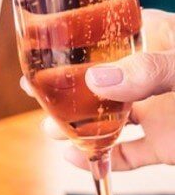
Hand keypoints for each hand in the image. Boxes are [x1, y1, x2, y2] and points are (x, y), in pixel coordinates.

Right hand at [21, 9, 174, 170]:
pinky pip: (128, 155)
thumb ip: (148, 69)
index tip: (42, 48)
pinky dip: (101, 159)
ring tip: (50, 130)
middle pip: (98, 80)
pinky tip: (76, 156)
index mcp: (156, 42)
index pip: (108, 35)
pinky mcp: (165, 146)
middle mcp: (149, 77)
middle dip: (64, 87)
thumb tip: (95, 79)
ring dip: (76, 126)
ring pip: (107, 118)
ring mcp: (156, 112)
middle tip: (33, 89)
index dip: (73, 41)